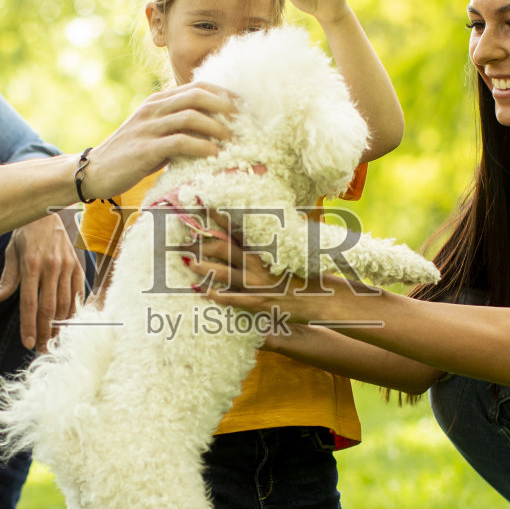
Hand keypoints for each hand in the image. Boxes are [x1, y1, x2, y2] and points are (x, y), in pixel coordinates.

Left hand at [0, 212, 85, 350]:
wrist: (47, 211)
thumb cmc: (25, 234)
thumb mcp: (11, 253)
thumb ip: (7, 278)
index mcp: (30, 265)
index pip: (30, 303)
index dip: (29, 326)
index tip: (27, 343)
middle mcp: (50, 267)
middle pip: (49, 308)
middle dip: (45, 332)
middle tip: (42, 349)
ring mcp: (66, 266)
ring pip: (65, 303)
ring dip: (60, 325)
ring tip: (54, 339)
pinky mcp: (77, 264)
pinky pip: (78, 292)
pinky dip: (74, 309)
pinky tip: (68, 322)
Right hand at [79, 82, 238, 201]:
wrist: (94, 171)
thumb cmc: (130, 155)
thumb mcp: (156, 134)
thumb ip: (179, 128)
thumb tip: (214, 132)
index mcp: (158, 101)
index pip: (197, 86)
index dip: (224, 94)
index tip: (245, 107)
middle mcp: (154, 108)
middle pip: (197, 95)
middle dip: (226, 106)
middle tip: (245, 121)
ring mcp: (148, 127)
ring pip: (191, 116)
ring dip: (218, 127)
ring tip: (235, 140)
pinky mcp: (145, 149)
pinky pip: (180, 142)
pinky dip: (202, 148)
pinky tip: (215, 156)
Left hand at [186, 209, 326, 323]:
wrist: (326, 298)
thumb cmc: (310, 276)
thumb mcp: (294, 254)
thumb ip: (276, 244)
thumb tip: (266, 229)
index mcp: (266, 249)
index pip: (238, 229)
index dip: (219, 217)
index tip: (202, 206)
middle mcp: (259, 262)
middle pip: (225, 247)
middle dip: (202, 243)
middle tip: (183, 239)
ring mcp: (258, 283)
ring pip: (224, 272)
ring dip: (204, 267)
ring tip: (187, 262)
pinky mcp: (260, 302)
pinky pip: (234, 299)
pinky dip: (219, 296)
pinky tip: (205, 294)